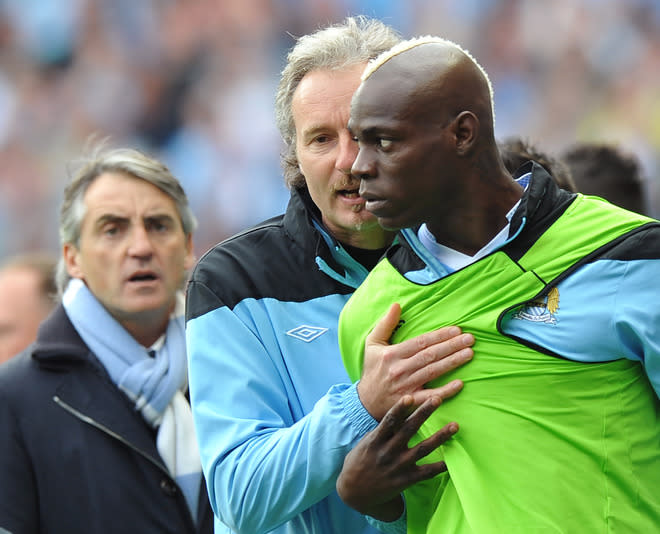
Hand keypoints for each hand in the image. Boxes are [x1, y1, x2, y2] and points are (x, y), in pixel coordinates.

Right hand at [337, 395, 456, 520]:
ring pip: (423, 449)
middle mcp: (388, 451)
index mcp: (376, 440)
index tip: (410, 396)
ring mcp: (398, 466)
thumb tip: (398, 412)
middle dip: (424, 413)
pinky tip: (451, 460)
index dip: (400, 408)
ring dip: (440, 436)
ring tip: (454, 425)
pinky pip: (426, 473)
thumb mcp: (366, 442)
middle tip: (437, 399)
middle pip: (409, 429)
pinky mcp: (406, 480)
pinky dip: (439, 467)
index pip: (390, 421)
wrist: (355, 492)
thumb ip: (382, 429)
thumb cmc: (359, 461)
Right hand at [358, 303, 473, 419]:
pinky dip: (445, 391)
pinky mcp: (411, 402)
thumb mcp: (372, 344)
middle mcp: (399, 369)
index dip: (439, 335)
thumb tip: (397, 305)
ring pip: (433, 372)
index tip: (456, 329)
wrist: (365, 401)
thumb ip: (385, 324)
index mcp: (391, 354)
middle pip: (430, 355)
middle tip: (470, 339)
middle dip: (451, 346)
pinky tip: (460, 383)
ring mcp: (406, 386)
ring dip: (452, 362)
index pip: (420, 342)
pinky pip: (430, 396)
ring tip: (469, 353)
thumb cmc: (373, 369)